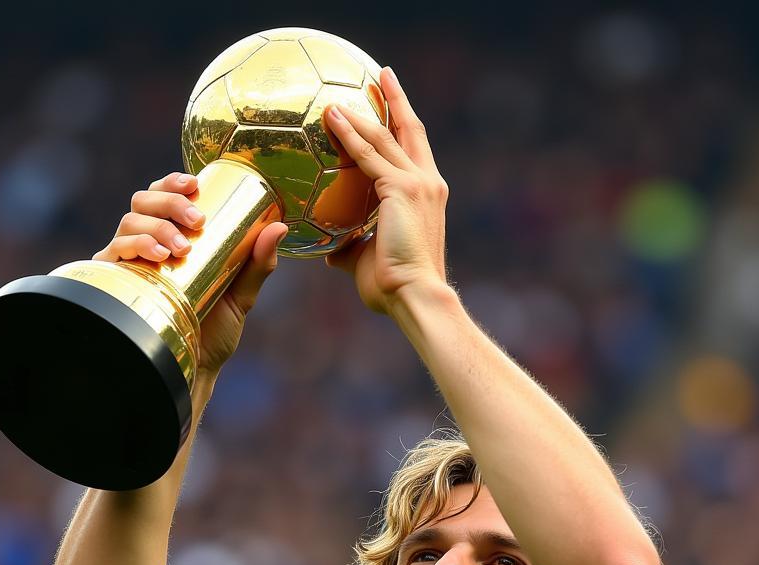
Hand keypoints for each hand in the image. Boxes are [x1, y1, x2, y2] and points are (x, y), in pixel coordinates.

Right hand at [93, 172, 287, 378]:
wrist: (196, 367)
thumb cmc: (216, 329)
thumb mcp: (242, 294)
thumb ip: (259, 264)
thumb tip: (280, 228)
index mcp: (174, 237)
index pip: (164, 196)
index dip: (173, 182)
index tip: (193, 183)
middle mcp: (148, 244)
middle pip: (144, 202)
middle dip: (169, 202)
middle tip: (196, 222)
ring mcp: (130, 262)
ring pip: (129, 222)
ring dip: (156, 226)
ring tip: (180, 247)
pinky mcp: (115, 283)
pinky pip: (113, 252)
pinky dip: (133, 246)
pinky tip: (157, 255)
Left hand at [323, 67, 447, 314]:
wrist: (414, 296)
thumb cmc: (395, 287)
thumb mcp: (369, 259)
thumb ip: (352, 246)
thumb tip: (330, 247)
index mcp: (428, 197)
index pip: (415, 153)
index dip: (405, 126)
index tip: (395, 103)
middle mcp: (429, 184)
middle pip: (410, 130)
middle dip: (396, 100)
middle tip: (383, 75)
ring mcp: (418, 183)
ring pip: (385, 138)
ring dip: (362, 113)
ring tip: (339, 95)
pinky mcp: (401, 188)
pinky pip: (368, 156)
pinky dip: (348, 135)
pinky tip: (331, 118)